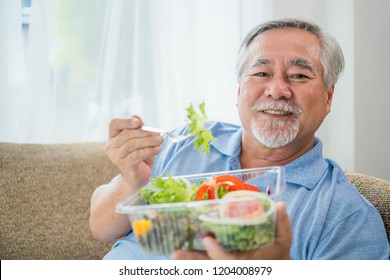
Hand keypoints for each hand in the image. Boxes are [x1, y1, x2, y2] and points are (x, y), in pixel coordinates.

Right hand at [105, 116, 163, 187]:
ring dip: (149, 141)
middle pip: (127, 134)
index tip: (139, 122)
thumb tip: (137, 117)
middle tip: (158, 133)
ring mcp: (116, 156)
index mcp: (114, 137)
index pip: (114, 124)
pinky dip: (149, 150)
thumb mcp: (141, 141)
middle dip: (145, 133)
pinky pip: (137, 155)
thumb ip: (139, 129)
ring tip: (160, 141)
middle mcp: (111, 146)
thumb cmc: (140, 158)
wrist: (137, 178)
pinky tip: (157, 149)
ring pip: (132, 144)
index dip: (126, 121)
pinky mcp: (124, 165)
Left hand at [171, 202, 291, 259]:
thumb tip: (280, 204)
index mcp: (249, 262)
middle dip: (194, 262)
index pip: (230, 262)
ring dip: (190, 264)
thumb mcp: (283, 240)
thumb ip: (282, 224)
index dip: (217, 254)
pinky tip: (181, 257)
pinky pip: (206, 267)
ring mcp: (229, 270)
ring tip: (174, 255)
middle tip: (176, 254)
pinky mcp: (222, 268)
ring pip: (207, 270)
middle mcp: (237, 268)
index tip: (207, 239)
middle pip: (212, 269)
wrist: (275, 268)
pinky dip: (193, 264)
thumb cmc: (278, 255)